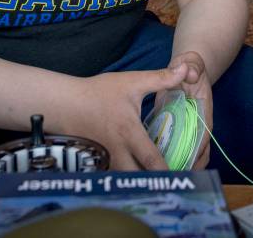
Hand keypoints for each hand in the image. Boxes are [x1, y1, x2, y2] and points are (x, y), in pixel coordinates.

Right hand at [61, 64, 189, 171]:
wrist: (65, 103)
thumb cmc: (99, 92)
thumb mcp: (132, 81)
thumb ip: (161, 78)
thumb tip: (186, 70)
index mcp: (129, 132)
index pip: (150, 159)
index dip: (166, 170)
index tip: (181, 177)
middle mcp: (117, 150)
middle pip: (138, 177)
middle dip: (154, 182)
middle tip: (171, 181)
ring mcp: (105, 159)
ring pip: (125, 179)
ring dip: (139, 181)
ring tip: (156, 181)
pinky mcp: (96, 162)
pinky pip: (113, 177)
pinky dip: (124, 179)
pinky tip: (135, 177)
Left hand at [162, 51, 212, 168]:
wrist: (186, 68)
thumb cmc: (190, 67)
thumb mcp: (192, 63)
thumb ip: (192, 67)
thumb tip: (190, 73)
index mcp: (204, 111)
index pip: (204, 134)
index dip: (197, 151)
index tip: (187, 164)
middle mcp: (198, 123)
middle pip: (199, 151)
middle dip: (189, 166)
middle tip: (173, 178)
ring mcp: (187, 128)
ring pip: (187, 153)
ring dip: (178, 165)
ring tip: (163, 178)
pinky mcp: (176, 128)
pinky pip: (173, 146)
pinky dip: (166, 157)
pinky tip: (153, 167)